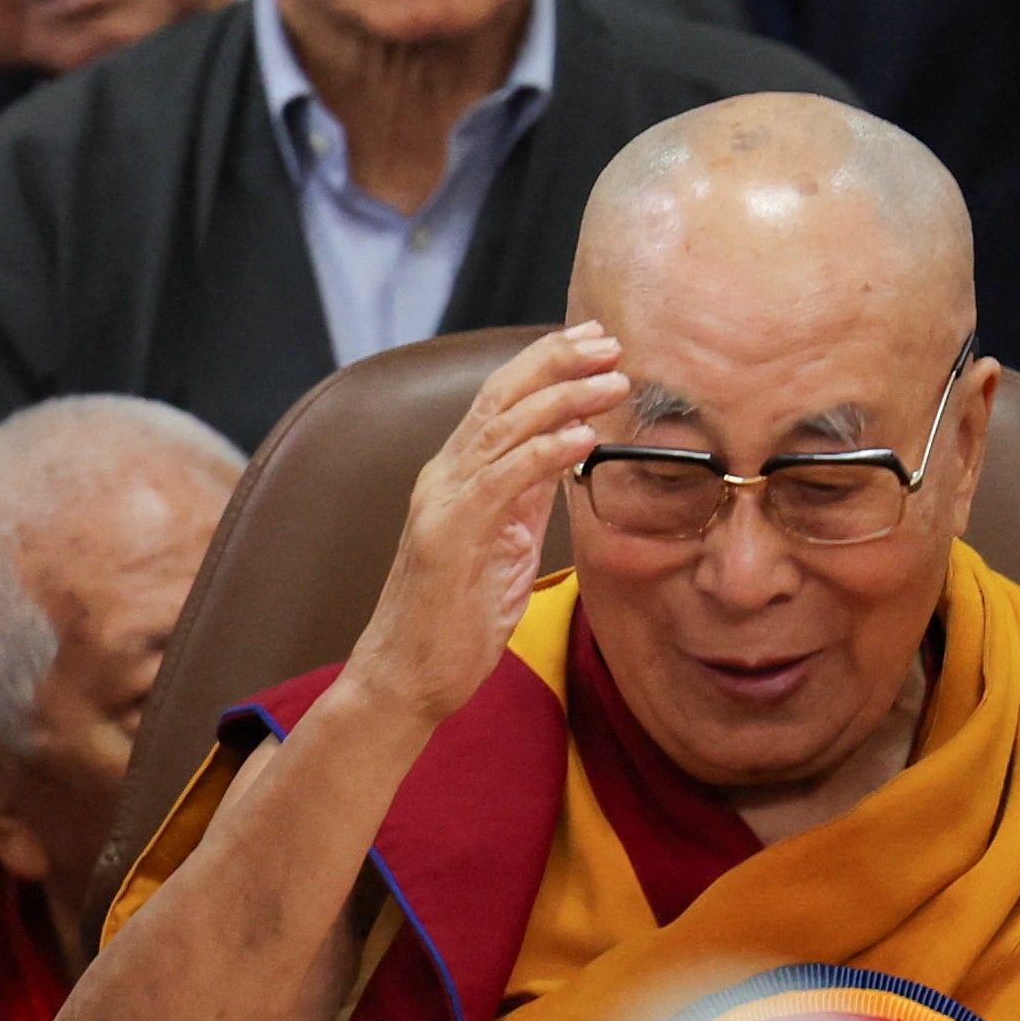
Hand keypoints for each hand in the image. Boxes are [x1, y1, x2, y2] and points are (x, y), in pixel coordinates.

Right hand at [341, 323, 627, 728]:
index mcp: (456, 475)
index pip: (500, 399)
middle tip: (608, 341)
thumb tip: (566, 454)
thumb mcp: (505, 545)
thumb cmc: (456, 620)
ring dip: (564, 399)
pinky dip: (544, 452)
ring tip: (613, 382)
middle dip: (557, 361)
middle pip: (500, 395)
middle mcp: (443, 476)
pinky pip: (501, 480)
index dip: (547, 364)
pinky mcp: (447, 535)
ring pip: (503, 428)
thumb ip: (527, 497)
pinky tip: (583, 437)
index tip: (595, 342)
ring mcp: (440, 502)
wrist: (405, 679)